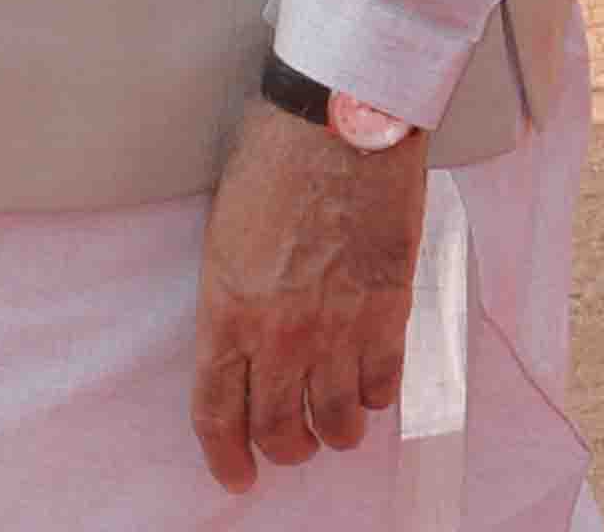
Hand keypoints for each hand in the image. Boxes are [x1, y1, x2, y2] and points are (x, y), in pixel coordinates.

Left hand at [190, 96, 427, 488]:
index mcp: (225, 308)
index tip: (233, 474)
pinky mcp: (387, 316)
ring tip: (329, 425)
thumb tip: (240, 336)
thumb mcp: (223, 232)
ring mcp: (338, 328)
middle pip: (278, 429)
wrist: (338, 128)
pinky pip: (382, 387)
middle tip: (285, 448)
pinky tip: (365, 386)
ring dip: (332, 432)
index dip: (224, 451)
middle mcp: (280, 332)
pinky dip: (373, 397)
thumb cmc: (269, 161)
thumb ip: (232, 294)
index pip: (215, 406)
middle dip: (281, 450)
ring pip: (336, 423)